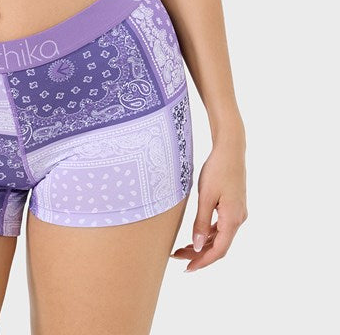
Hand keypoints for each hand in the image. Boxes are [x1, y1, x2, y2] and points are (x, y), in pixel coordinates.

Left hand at [171, 132, 247, 272]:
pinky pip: (222, 226)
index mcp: (233, 219)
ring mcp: (238, 213)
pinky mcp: (234, 206)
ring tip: (182, 248)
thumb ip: (202, 223)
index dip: (203, 261)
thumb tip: (198, 247)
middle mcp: (238, 219)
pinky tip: (197, 234)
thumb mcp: (206, 196)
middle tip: (178, 257)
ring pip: (220, 237)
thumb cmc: (217, 169)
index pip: (219, 250)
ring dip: (203, 244)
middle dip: (199, 254)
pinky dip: (209, 233)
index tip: (187, 268)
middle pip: (219, 246)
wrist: (230, 149)